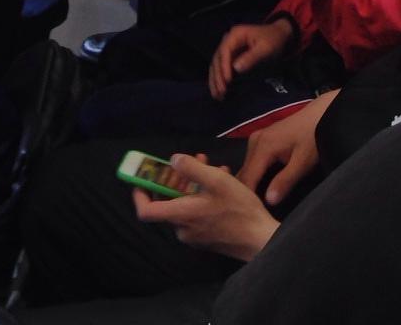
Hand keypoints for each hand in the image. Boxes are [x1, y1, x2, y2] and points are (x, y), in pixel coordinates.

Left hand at [133, 153, 278, 261]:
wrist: (260, 239)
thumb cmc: (238, 209)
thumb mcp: (216, 181)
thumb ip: (192, 169)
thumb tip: (172, 160)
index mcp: (181, 215)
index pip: (146, 212)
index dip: (140, 194)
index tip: (143, 178)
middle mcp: (183, 229)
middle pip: (169, 202)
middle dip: (178, 178)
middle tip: (193, 160)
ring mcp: (195, 235)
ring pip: (186, 204)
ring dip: (195, 183)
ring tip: (213, 166)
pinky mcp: (207, 237)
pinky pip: (196, 212)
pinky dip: (203, 195)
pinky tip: (222, 180)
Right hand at [209, 19, 293, 98]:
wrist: (278, 35)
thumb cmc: (272, 41)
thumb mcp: (265, 48)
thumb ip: (251, 57)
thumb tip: (235, 68)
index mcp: (235, 34)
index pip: (225, 50)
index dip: (224, 66)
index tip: (227, 81)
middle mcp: (228, 40)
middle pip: (217, 58)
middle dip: (218, 76)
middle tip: (221, 92)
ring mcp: (229, 48)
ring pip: (216, 64)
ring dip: (215, 80)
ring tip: (217, 95)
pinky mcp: (231, 56)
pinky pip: (221, 68)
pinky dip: (219, 79)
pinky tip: (219, 91)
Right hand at [236, 89, 336, 205]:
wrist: (319, 114)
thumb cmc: (312, 138)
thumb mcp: (302, 162)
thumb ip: (285, 181)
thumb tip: (268, 201)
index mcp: (262, 147)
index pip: (246, 178)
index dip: (244, 197)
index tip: (244, 214)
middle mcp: (254, 141)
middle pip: (243, 173)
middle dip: (243, 192)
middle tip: (247, 212)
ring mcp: (257, 138)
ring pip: (246, 167)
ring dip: (247, 184)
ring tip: (250, 205)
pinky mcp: (261, 139)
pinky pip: (251, 161)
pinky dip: (253, 175)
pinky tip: (258, 188)